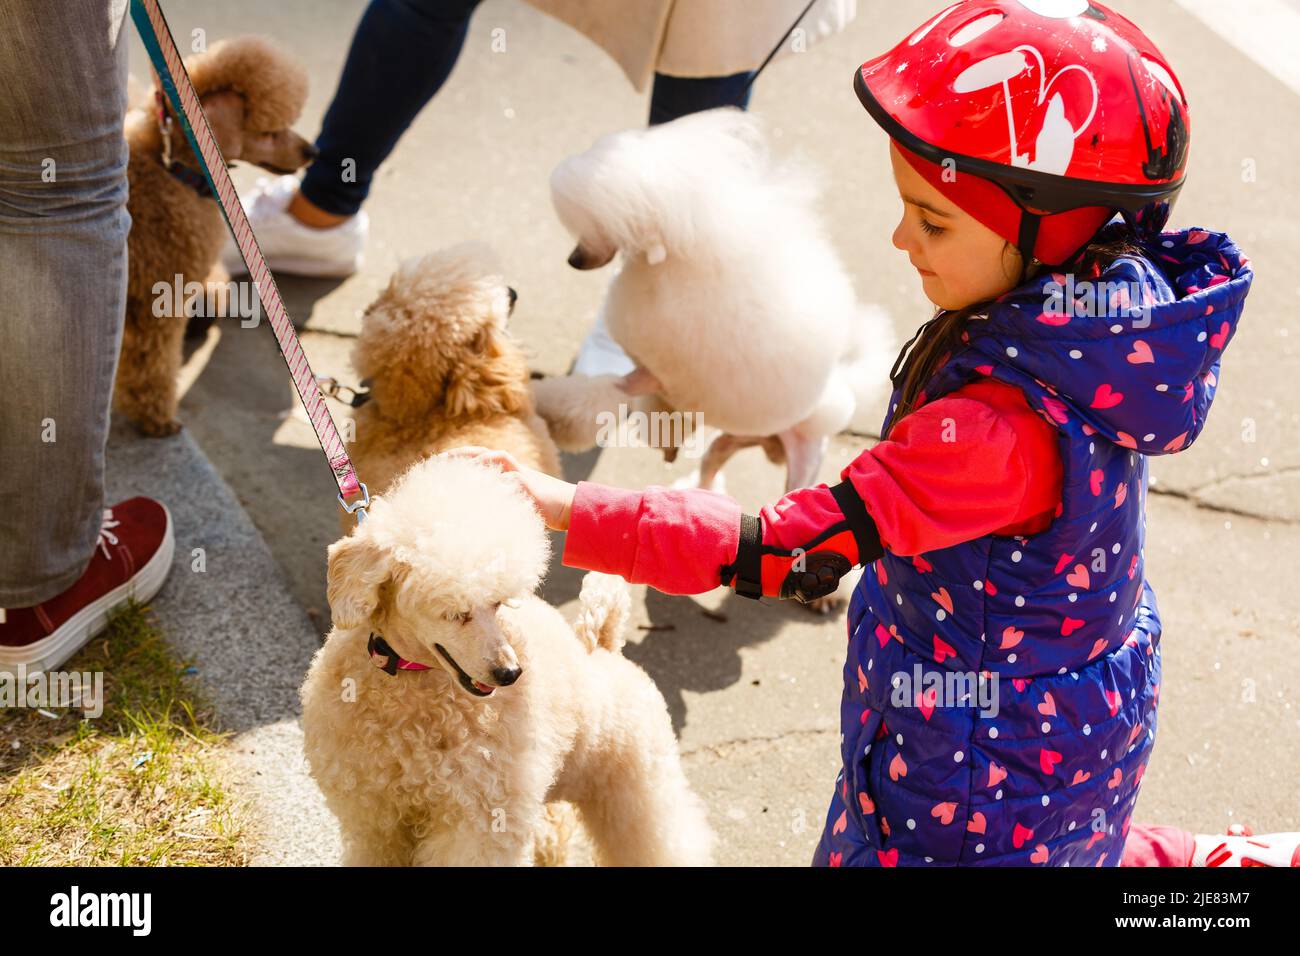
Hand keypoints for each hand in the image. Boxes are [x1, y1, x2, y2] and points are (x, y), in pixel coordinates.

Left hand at [435, 446, 575, 531]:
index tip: (436, 462)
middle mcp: (513, 467)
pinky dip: (496, 483)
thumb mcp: (516, 503)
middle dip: (460, 455)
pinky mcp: (530, 485)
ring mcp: (521, 474)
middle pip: (482, 453)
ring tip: (457, 468)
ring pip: (496, 459)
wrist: (571, 506)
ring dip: (476, 462)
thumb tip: (473, 514)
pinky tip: (482, 490)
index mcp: (507, 470)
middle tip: (438, 461)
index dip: (458, 457)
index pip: (478, 457)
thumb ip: (498, 502)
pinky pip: (510, 479)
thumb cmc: (542, 507)